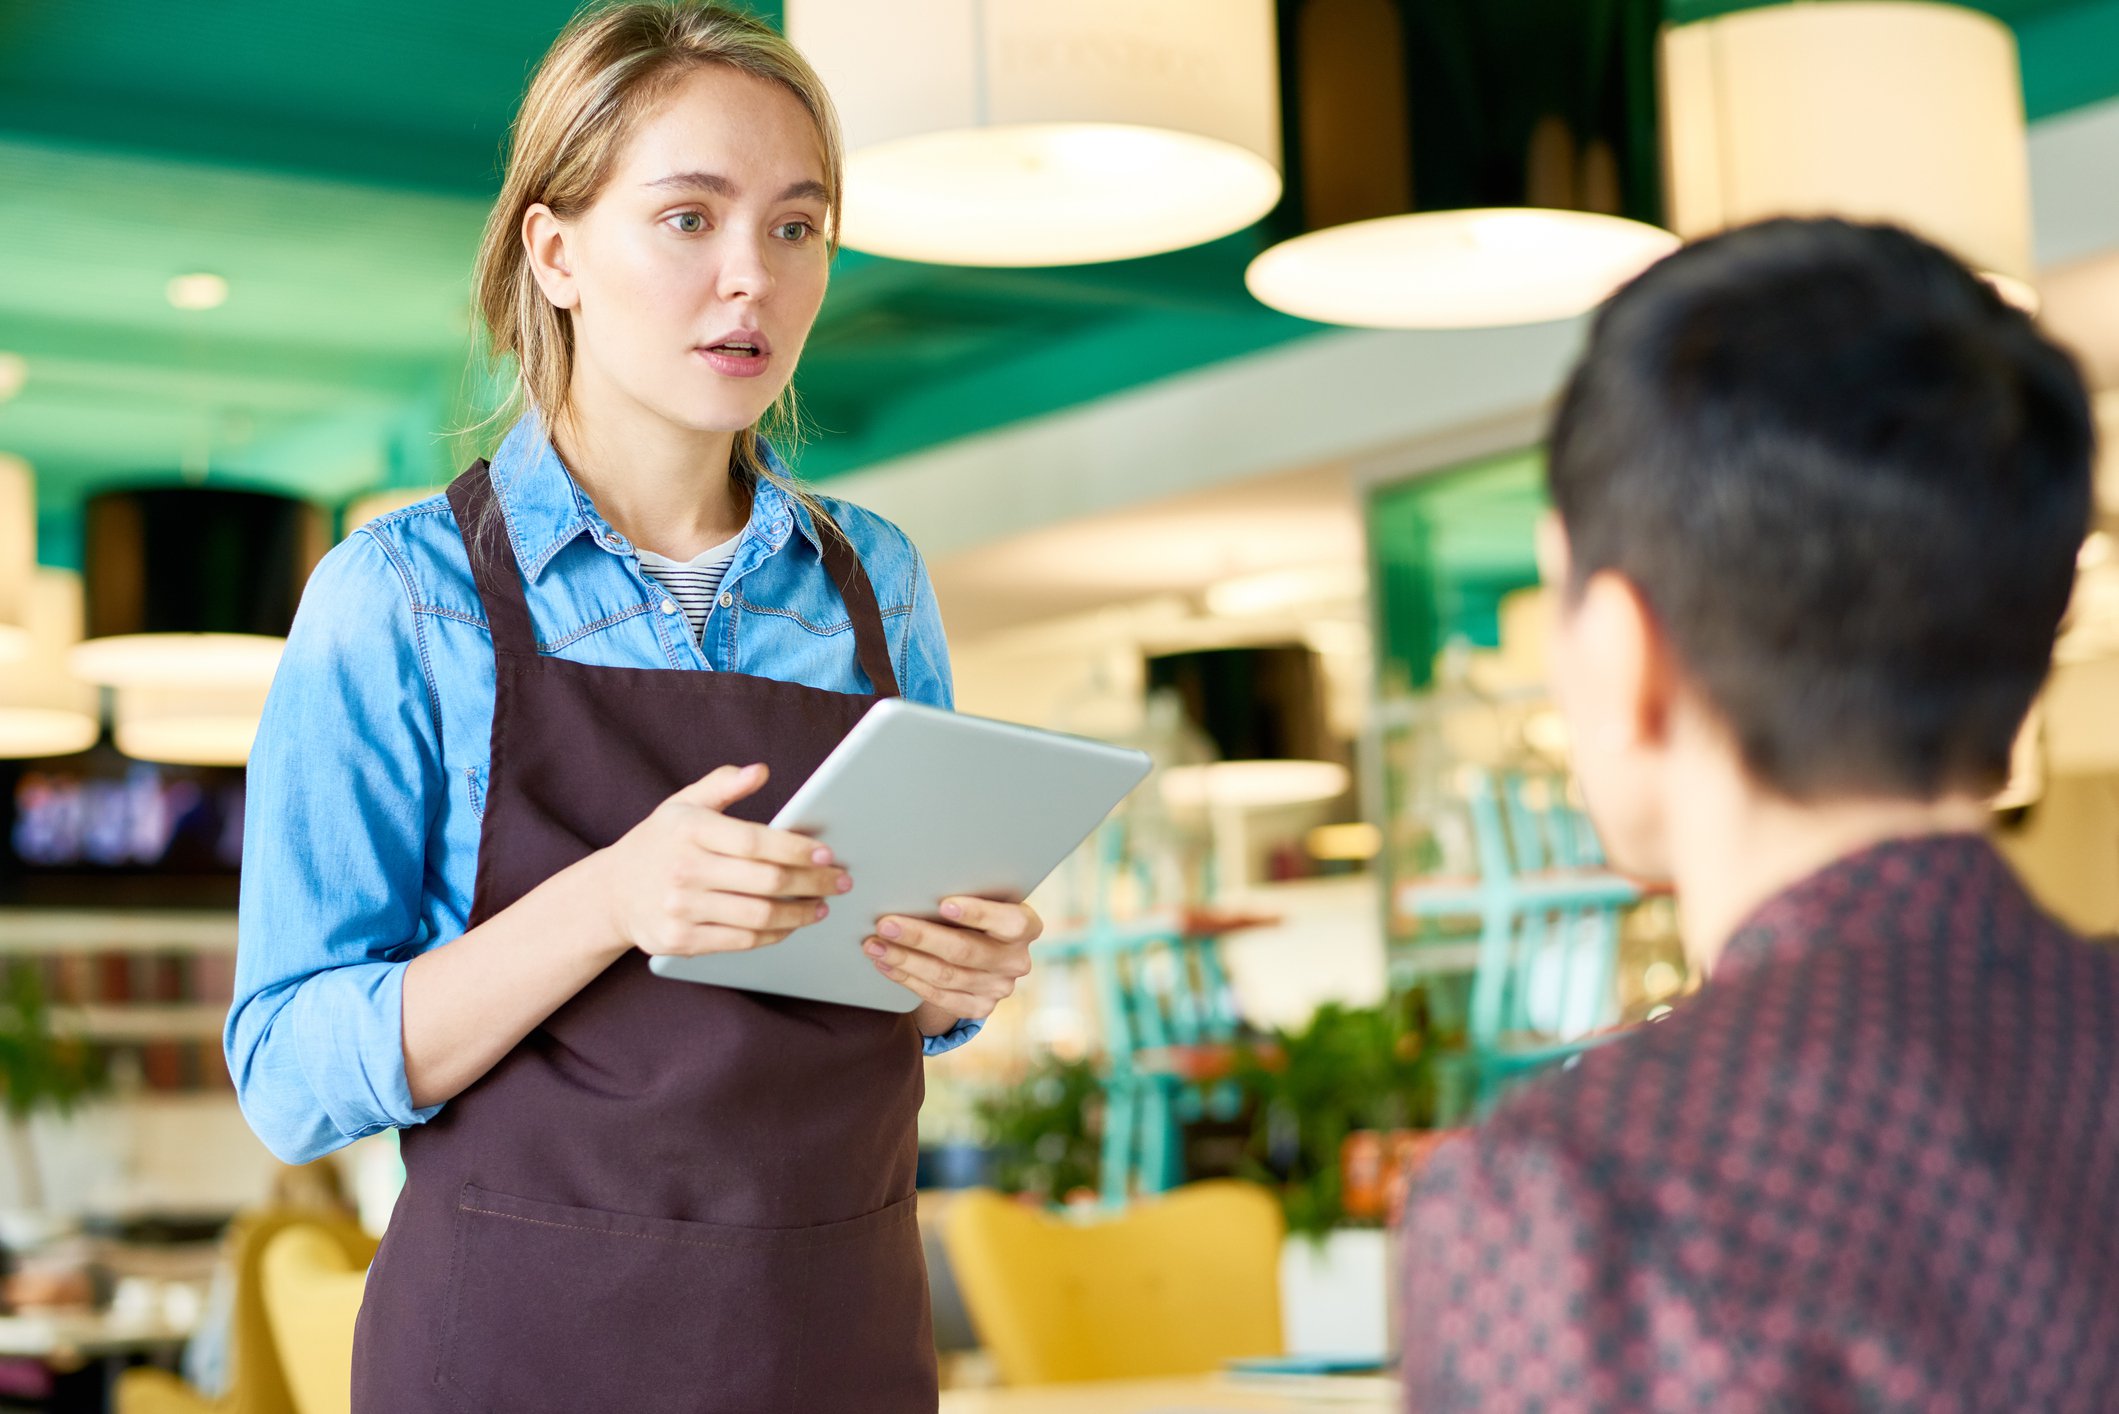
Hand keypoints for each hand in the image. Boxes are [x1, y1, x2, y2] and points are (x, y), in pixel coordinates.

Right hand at [595, 763, 850, 959]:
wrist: (610, 893)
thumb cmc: (658, 843)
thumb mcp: (682, 805)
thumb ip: (722, 785)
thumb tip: (761, 770)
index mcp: (689, 830)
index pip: (755, 841)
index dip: (797, 849)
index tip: (828, 854)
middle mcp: (683, 870)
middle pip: (765, 880)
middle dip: (812, 882)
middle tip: (840, 882)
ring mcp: (681, 909)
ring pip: (758, 916)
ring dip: (799, 914)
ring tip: (821, 906)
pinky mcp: (680, 941)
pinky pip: (741, 941)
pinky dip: (773, 935)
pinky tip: (790, 925)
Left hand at [863, 896, 1042, 1023]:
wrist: (986, 949)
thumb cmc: (977, 912)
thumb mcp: (983, 898)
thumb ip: (966, 892)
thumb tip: (917, 883)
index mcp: (1025, 926)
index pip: (1009, 921)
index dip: (978, 913)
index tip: (943, 903)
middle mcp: (1016, 960)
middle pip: (965, 951)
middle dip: (920, 937)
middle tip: (885, 924)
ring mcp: (999, 988)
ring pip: (945, 975)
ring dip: (904, 960)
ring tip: (874, 945)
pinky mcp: (979, 1007)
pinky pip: (938, 996)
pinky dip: (907, 979)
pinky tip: (885, 964)